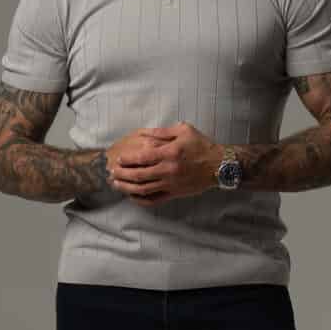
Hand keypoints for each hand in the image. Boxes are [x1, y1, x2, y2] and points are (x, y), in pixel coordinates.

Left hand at [106, 122, 222, 205]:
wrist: (219, 165)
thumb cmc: (202, 145)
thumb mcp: (184, 130)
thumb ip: (162, 131)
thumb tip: (144, 132)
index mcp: (169, 153)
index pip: (142, 157)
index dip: (127, 159)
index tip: (118, 158)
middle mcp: (168, 170)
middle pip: (139, 175)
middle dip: (122, 174)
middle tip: (111, 172)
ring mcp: (171, 184)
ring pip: (144, 189)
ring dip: (127, 187)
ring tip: (116, 184)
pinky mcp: (175, 193)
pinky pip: (154, 199)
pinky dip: (141, 199)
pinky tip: (132, 196)